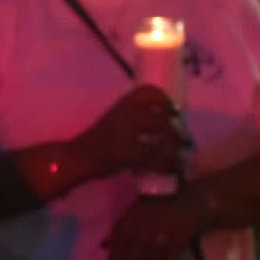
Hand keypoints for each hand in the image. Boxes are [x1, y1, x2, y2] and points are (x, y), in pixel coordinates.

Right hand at [71, 84, 186, 184]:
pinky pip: (154, 158)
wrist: (77, 156)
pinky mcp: (127, 154)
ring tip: (179, 155)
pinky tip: (170, 167)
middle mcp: (126, 115)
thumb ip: (134, 115)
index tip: (174, 110)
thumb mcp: (115, 118)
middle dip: (175, 130)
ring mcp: (126, 134)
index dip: (165, 99)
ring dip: (174, 147)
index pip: (148, 92)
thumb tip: (162, 119)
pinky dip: (165, 164)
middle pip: (161, 119)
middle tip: (181, 139)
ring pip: (161, 138)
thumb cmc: (97, 139)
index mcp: (123, 104)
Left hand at [105, 184, 209, 259]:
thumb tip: (104, 246)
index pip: (120, 238)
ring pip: (149, 258)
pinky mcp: (180, 241)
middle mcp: (147, 224)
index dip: (114, 257)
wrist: (193, 200)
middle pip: (133, 251)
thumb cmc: (161, 204)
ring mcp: (164, 233)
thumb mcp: (137, 209)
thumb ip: (120, 227)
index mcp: (136, 215)